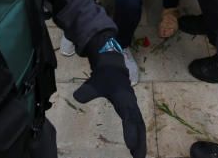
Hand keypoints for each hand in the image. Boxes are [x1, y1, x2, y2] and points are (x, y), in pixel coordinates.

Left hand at [74, 38, 146, 157]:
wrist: (113, 67)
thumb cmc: (104, 76)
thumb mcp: (95, 82)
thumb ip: (87, 91)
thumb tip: (77, 97)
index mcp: (124, 99)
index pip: (129, 117)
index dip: (130, 131)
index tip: (130, 145)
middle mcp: (132, 104)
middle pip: (139, 125)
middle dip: (140, 142)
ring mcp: (133, 108)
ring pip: (140, 126)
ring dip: (141, 142)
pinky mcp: (132, 110)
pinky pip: (138, 125)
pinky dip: (138, 137)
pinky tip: (134, 149)